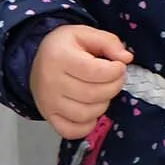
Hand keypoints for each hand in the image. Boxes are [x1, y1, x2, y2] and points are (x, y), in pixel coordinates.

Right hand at [28, 22, 131, 138]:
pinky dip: (88, 125)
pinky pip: (72, 131)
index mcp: (60, 56)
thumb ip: (108, 42)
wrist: (37, 60)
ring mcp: (49, 103)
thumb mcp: (84, 33)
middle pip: (92, 94)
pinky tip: (92, 110)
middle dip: (113, 87)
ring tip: (104, 91)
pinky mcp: (49, 118)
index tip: (120, 66)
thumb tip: (126, 58)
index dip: (115, 71)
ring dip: (103, 104)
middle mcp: (51, 82)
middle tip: (117, 78)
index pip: (94, 71)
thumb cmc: (64, 46)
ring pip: (85, 114)